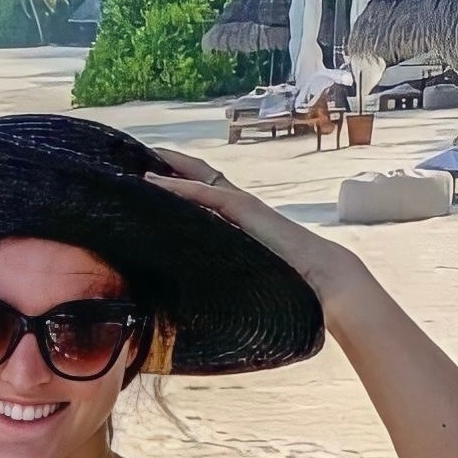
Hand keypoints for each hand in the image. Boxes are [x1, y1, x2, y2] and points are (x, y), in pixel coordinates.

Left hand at [145, 150, 366, 301]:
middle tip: (136, 158)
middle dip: (169, 165)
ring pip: (198, 179)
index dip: (178, 185)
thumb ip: (227, 273)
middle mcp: (239, 205)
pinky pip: (205, 194)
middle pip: (198, 177)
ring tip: (137, 162)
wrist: (322, 273)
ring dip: (168, 168)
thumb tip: (202, 299)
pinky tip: (153, 183)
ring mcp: (242, 204)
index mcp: (238, 220)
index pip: (203, 195)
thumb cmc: (289, 281)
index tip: (148, 183)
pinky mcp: (243, 210)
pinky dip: (178, 187)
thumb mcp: (246, 274)